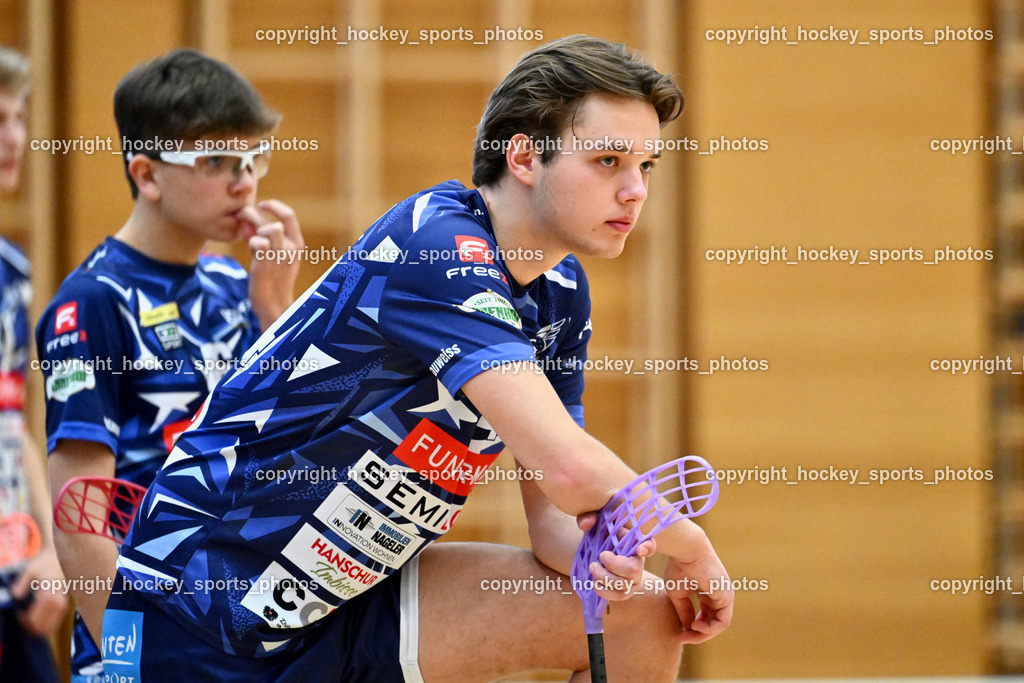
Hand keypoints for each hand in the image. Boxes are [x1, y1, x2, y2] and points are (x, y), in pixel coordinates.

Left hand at [10, 546, 68, 636]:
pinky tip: (39, 618)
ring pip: (51, 626)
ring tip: (29, 619)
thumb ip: (21, 585)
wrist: (59, 557)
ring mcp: (63, 604)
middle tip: (22, 619)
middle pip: (43, 626)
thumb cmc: (44, 563)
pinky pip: (55, 621)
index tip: (18, 614)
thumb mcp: (29, 570)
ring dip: (39, 627)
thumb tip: (15, 598)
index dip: (23, 621)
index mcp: (49, 595)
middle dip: (30, 626)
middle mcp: (58, 602)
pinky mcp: (64, 604)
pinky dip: (46, 623)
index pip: (34, 619)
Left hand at [244, 199, 304, 329]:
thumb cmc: (273, 279)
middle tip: (241, 217)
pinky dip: (251, 243)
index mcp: (297, 244)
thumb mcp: (275, 255)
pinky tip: (250, 252)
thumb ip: (264, 237)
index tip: (261, 204)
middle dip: (253, 216)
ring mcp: (280, 257)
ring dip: (254, 231)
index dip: (274, 205)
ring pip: (268, 229)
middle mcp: (291, 248)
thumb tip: (246, 220)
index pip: (289, 215)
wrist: (274, 305)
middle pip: (272, 221)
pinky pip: (257, 242)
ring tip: (249, 240)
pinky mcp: (266, 264)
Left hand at [575, 512, 656, 600]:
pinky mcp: (626, 592)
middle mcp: (639, 562)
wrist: (596, 553)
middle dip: (613, 565)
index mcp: (635, 542)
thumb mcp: (595, 525)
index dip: (648, 548)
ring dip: (604, 577)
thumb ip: (589, 518)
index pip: (650, 545)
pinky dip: (604, 591)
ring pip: (624, 584)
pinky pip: (618, 596)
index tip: (640, 549)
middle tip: (600, 556)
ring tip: (593, 567)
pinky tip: (594, 583)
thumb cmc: (600, 536)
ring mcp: (634, 579)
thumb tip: (586, 522)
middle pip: (634, 569)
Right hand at [661, 541, 732, 643]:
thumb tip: (688, 628)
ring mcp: (725, 595)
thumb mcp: (678, 593)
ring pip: (719, 625)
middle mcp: (720, 594)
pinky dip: (710, 628)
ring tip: (690, 632)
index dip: (692, 628)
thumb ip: (684, 611)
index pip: (705, 616)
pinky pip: (722, 622)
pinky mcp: (727, 596)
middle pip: (713, 623)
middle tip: (682, 639)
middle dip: (698, 635)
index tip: (678, 635)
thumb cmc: (679, 566)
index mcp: (709, 592)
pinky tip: (696, 625)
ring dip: (704, 634)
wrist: (686, 550)